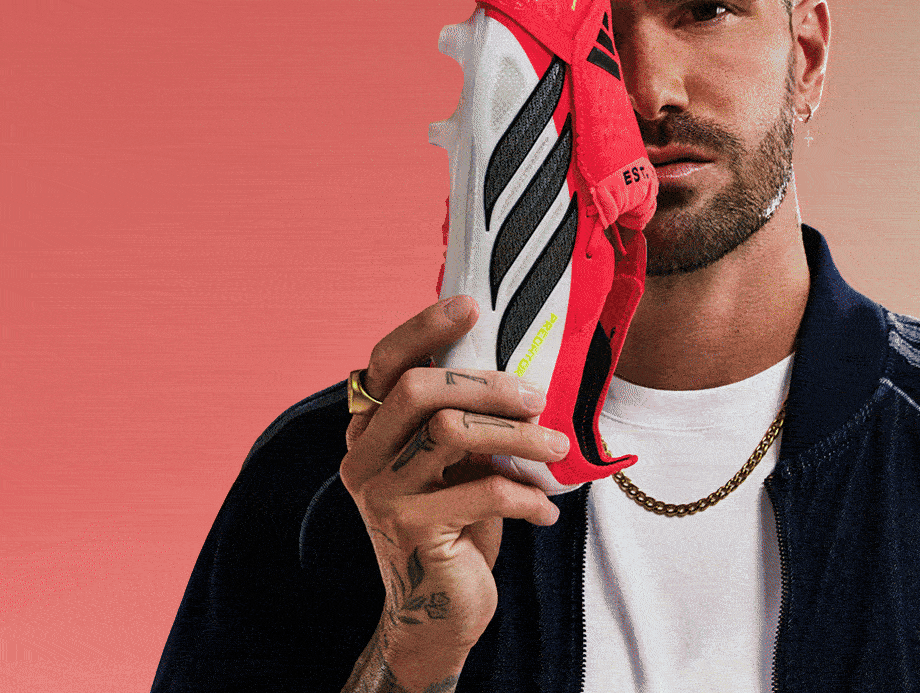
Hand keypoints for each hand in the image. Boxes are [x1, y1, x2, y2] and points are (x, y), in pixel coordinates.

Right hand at [339, 295, 568, 690]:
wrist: (438, 613)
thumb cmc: (456, 523)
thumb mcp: (456, 463)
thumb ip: (464, 418)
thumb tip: (523, 369)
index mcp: (370, 428)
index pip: (386, 361)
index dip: (424, 327)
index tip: (471, 306)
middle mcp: (363, 455)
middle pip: (419, 389)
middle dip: (488, 385)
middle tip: (538, 397)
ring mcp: (381, 494)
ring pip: (451, 432)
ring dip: (518, 435)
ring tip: (557, 447)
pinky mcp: (410, 530)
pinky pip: (480, 490)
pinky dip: (525, 495)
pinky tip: (546, 510)